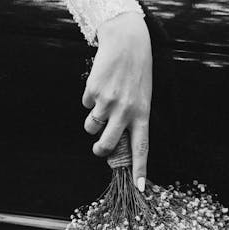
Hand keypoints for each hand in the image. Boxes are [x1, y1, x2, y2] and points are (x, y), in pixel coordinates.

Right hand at [82, 12, 151, 190]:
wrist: (127, 41)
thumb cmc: (137, 72)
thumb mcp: (142, 97)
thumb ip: (131, 119)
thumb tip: (114, 142)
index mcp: (142, 114)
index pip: (142, 148)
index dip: (140, 170)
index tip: (140, 188)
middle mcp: (125, 111)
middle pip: (107, 145)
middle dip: (100, 149)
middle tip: (99, 147)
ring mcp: (108, 102)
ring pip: (91, 126)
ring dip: (92, 121)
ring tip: (103, 102)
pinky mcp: (93, 91)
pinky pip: (85, 104)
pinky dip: (90, 98)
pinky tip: (100, 82)